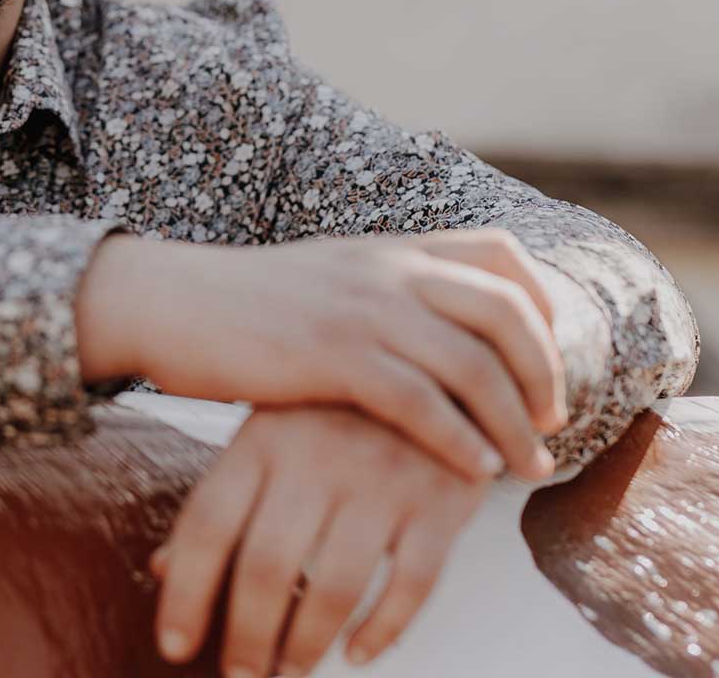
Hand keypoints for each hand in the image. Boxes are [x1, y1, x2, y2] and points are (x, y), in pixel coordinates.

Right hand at [76, 228, 567, 483]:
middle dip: (544, 371)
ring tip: (530, 465)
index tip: (548, 358)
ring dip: (515, 421)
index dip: (542, 306)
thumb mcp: (326, 279)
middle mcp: (387, 269)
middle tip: (552, 421)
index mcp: (390, 249)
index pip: (499, 256)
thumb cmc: (241, 305)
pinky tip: (475, 469)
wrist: (167, 301)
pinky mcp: (330, 355)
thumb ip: (380, 292)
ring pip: (473, 363)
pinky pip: (419, 401)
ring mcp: (361, 309)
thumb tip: (426, 327)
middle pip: (506, 309)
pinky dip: (460, 438)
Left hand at [151, 404, 487, 675]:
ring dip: (306, 645)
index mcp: (263, 437)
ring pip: (334, 586)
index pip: (207, 524)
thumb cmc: (338, 409)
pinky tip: (360, 653)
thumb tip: (161, 568)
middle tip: (242, 676)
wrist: (441, 362)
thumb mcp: (271, 433)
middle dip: (246, 637)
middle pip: (264, 566)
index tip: (175, 646)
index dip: (185, 593)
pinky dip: (383, 631)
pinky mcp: (439, 501)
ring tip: (290, 670)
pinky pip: (411, 585)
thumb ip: (222, 499)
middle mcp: (316, 457)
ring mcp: (380, 478)